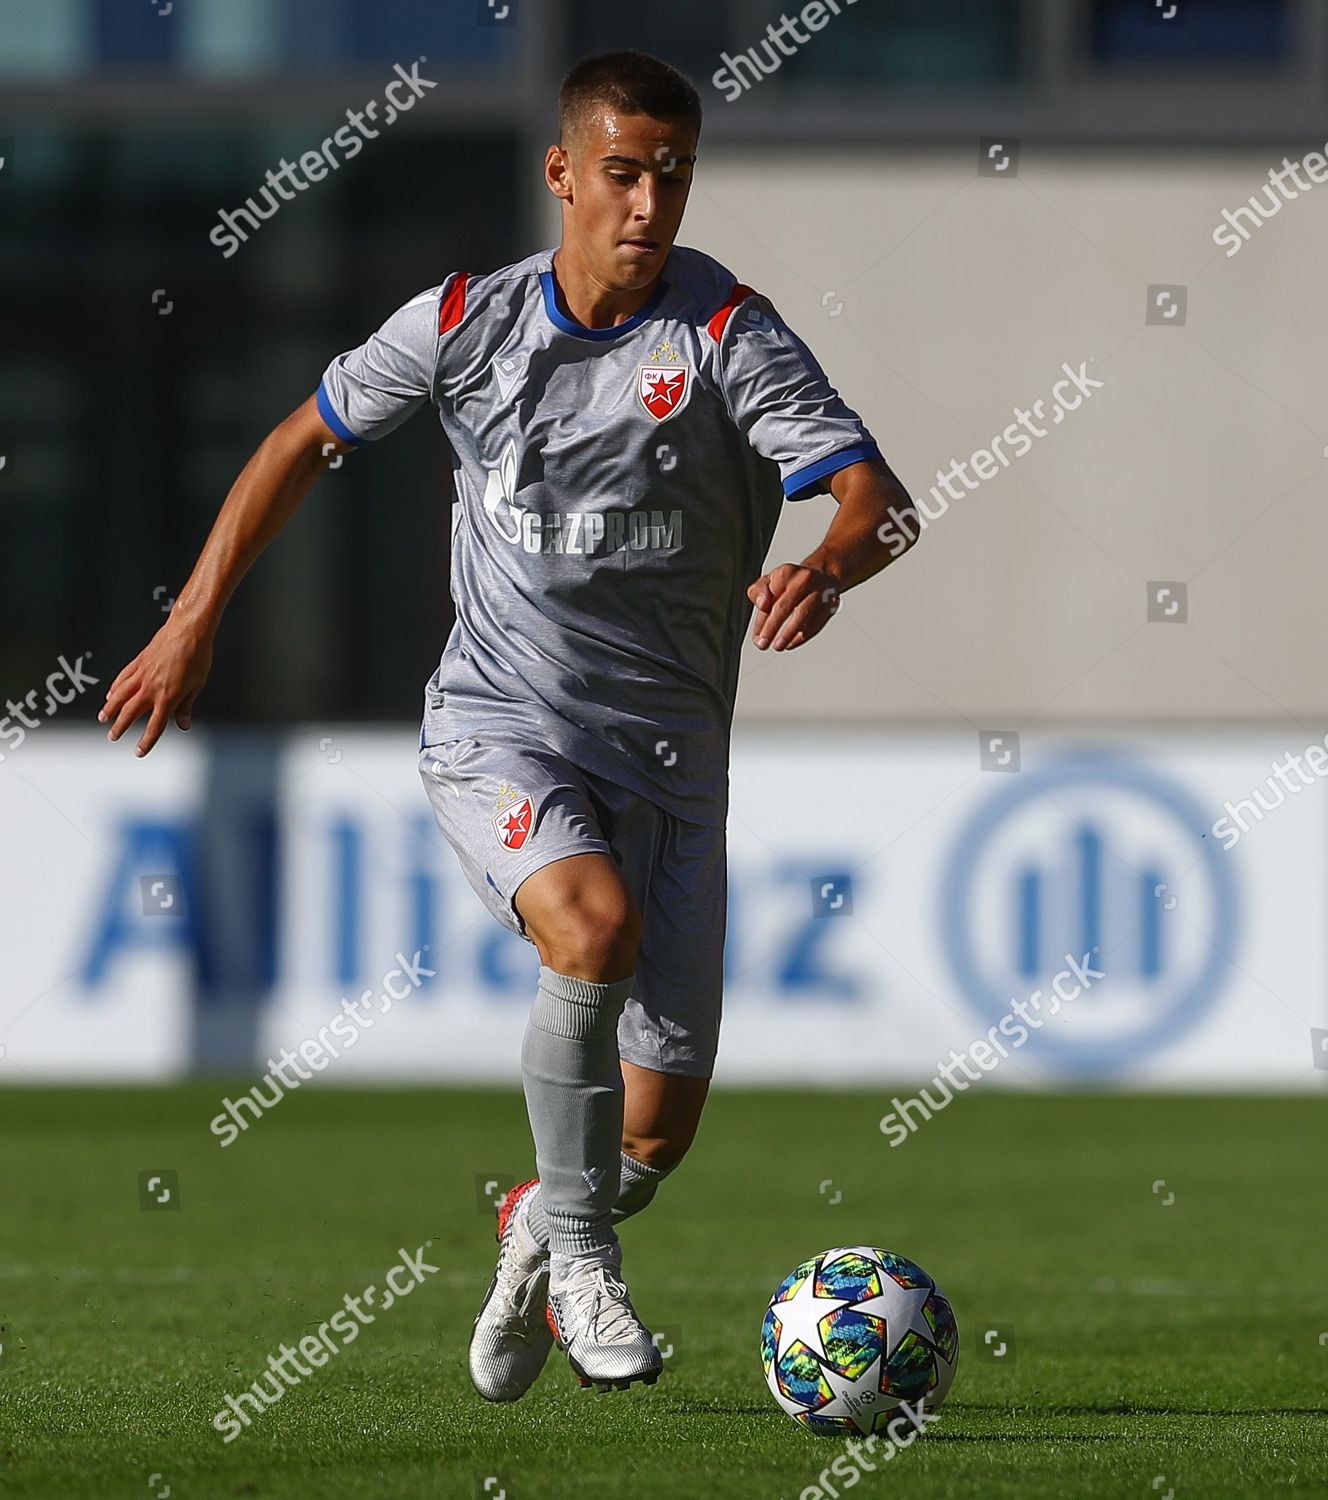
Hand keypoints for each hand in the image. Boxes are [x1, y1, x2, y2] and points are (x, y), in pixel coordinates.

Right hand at [98, 618, 213, 756]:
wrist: (188, 631)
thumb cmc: (197, 658)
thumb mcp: (197, 686)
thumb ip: (186, 706)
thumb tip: (183, 725)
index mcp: (168, 697)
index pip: (154, 726)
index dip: (146, 741)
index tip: (139, 752)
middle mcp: (151, 688)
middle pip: (131, 713)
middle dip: (120, 727)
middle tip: (112, 737)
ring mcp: (142, 674)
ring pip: (120, 696)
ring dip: (110, 709)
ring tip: (103, 719)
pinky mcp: (138, 662)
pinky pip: (122, 679)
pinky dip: (115, 689)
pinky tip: (110, 695)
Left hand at [746, 563, 841, 650]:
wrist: (823, 575)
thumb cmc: (792, 582)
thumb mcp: (770, 580)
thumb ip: (758, 592)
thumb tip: (761, 604)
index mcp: (786, 573)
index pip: (769, 599)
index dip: (760, 620)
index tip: (756, 636)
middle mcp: (803, 580)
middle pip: (784, 606)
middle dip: (771, 627)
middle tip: (763, 643)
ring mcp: (819, 592)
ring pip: (802, 614)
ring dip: (789, 633)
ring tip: (778, 646)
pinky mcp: (829, 605)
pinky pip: (816, 623)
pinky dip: (802, 636)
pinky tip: (791, 643)